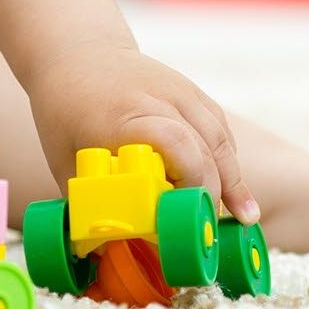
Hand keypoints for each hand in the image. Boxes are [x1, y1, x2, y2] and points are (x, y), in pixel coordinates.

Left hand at [23, 40, 261, 225]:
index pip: (174, 142)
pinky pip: (219, 128)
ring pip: (219, 136)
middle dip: (214, 191)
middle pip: (203, 145)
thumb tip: (103, 256)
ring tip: (245, 217)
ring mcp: (179, 89)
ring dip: (233, 178)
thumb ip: (87, 203)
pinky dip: (229, 159)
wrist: (76, 52)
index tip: (188, 218)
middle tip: (213, 230)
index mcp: (123, 115)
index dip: (191, 181)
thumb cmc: (65, 111)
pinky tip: (235, 188)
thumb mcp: (63, 158)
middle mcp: (158, 97)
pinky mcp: (191, 90)